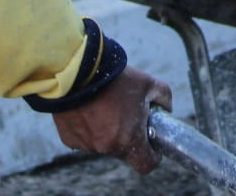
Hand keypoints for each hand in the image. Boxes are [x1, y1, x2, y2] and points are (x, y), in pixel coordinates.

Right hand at [51, 66, 171, 173]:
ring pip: (104, 143)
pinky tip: (88, 108)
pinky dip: (89, 127)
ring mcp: (86, 145)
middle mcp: (107, 147)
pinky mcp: (70, 139)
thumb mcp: (148, 83)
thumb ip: (164, 98)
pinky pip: (85, 138)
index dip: (152, 155)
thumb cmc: (114, 78)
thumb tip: (165, 110)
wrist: (76, 71)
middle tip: (127, 113)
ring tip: (105, 105)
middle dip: (129, 136)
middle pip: (124, 151)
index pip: (146, 164)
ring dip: (107, 131)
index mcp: (129, 139)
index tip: (152, 143)